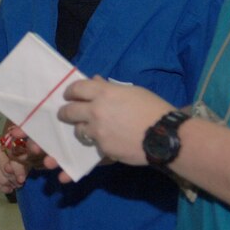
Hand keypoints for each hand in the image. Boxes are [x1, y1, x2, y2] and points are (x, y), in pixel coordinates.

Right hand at [0, 124, 52, 192]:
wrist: (12, 170)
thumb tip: (19, 178)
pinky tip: (5, 188)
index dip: (17, 169)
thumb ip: (24, 168)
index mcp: (9, 143)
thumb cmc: (22, 163)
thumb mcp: (27, 163)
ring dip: (6, 183)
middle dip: (12, 178)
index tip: (21, 179)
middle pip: (4, 167)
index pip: (11, 156)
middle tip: (18, 183)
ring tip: (13, 185)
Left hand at [58, 76, 172, 166]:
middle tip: (65, 114)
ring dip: (81, 129)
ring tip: (87, 130)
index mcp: (104, 93)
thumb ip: (110, 88)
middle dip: (65, 113)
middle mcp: (96, 111)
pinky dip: (98, 143)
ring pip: (79, 131)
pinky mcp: (103, 148)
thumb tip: (95, 81)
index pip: (77, 88)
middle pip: (69, 111)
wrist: (165, 135)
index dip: (70, 92)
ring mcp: (98, 131)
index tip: (69, 95)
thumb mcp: (133, 92)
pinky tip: (107, 142)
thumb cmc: (153, 109)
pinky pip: (95, 145)